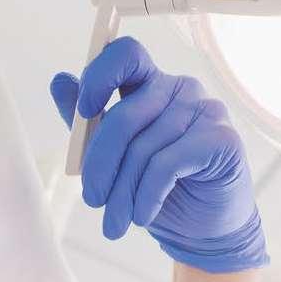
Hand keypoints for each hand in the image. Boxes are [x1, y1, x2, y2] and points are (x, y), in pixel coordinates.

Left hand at [51, 37, 267, 272]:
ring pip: (143, 148)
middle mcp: (180, 89)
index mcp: (152, 84)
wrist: (203, 226)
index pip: (126, 54)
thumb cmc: (158, 187)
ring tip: (115, 223)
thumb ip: (89, 123)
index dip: (99, 75)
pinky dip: (147, 196)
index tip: (84, 113)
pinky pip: (167, 165)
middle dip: (100, 164)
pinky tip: (143, 216)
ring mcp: (206, 110)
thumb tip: (59, 80)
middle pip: (125, 115)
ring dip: (122, 194)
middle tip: (92, 200)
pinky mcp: (221, 138)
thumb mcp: (115, 156)